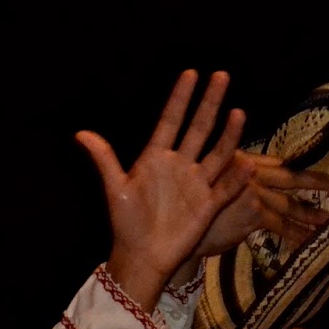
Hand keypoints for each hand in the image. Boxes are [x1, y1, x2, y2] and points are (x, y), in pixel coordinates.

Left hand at [77, 70, 252, 310]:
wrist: (141, 255)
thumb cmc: (125, 221)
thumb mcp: (114, 187)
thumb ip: (104, 159)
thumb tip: (81, 134)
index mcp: (156, 157)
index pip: (171, 120)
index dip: (180, 97)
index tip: (190, 74)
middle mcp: (179, 165)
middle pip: (199, 127)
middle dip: (210, 102)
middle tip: (221, 75)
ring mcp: (196, 183)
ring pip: (217, 153)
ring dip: (228, 134)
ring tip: (238, 111)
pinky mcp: (207, 205)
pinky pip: (225, 188)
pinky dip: (236, 177)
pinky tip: (247, 163)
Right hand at [175, 153, 328, 275]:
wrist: (179, 228)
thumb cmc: (193, 208)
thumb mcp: (215, 186)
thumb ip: (237, 182)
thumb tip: (259, 184)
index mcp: (242, 163)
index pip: (276, 165)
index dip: (298, 170)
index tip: (316, 174)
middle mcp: (249, 172)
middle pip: (290, 177)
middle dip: (315, 181)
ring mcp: (253, 191)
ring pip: (290, 204)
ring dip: (311, 214)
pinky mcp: (254, 213)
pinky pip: (282, 226)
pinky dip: (297, 235)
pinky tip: (311, 241)